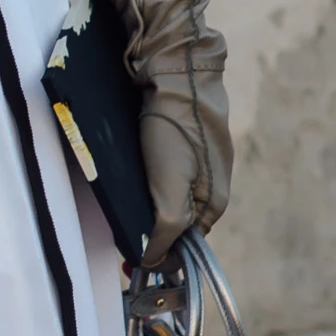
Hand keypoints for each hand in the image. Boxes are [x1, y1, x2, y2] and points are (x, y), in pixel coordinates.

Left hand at [135, 37, 232, 253]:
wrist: (179, 74)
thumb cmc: (176, 132)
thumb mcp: (171, 191)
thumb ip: (166, 229)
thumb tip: (154, 261)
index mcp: (215, 203)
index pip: (185, 245)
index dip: (158, 254)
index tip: (129, 259)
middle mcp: (212, 185)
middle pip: (178, 222)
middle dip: (150, 232)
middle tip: (120, 235)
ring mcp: (202, 162)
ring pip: (170, 196)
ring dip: (147, 206)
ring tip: (123, 204)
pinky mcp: (187, 141)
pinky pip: (166, 172)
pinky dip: (148, 181)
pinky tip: (133, 174)